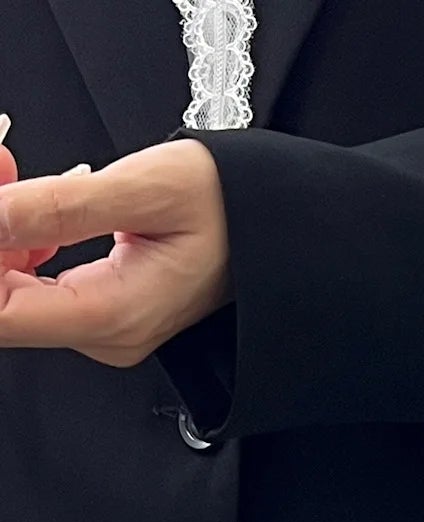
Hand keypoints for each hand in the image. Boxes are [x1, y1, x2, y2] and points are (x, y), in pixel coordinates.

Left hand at [0, 140, 230, 365]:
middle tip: (2, 166)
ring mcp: (102, 327)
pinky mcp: (101, 309)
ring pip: (12, 292)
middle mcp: (105, 334)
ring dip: (1, 231)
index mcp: (114, 315)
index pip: (2, 313)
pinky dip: (18, 239)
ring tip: (11, 171)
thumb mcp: (144, 188)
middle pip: (3, 304)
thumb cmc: (232, 208)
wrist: (278, 226)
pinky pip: (34, 285)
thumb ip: (59, 206)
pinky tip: (27, 200)